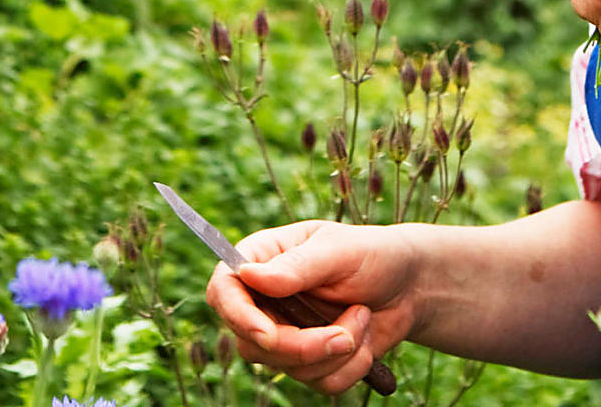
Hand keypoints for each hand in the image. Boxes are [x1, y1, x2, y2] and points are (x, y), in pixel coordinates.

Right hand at [206, 219, 416, 395]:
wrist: (410, 287)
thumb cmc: (373, 255)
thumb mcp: (340, 251)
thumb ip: (298, 265)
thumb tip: (249, 275)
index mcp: (264, 258)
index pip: (224, 288)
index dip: (237, 315)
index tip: (268, 334)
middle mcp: (266, 298)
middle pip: (252, 340)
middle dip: (302, 346)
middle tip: (345, 335)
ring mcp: (286, 331)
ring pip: (287, 367)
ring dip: (335, 351)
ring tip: (363, 317)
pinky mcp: (310, 360)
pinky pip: (317, 382)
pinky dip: (349, 367)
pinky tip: (365, 338)